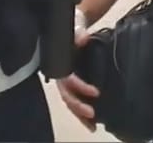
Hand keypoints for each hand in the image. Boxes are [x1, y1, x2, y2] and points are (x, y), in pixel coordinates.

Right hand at [55, 9, 99, 131]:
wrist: (76, 26)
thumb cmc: (73, 26)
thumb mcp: (76, 26)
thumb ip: (78, 33)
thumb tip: (83, 39)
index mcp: (57, 62)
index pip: (66, 79)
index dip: (79, 87)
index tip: (95, 92)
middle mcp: (59, 73)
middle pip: (65, 94)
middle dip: (77, 106)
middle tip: (92, 113)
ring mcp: (66, 80)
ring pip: (69, 101)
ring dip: (79, 114)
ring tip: (92, 126)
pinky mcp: (73, 84)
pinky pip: (75, 100)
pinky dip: (81, 113)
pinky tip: (92, 123)